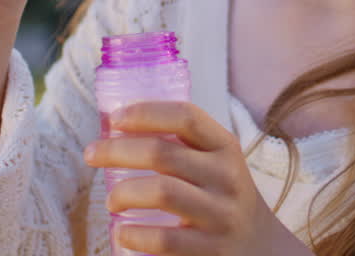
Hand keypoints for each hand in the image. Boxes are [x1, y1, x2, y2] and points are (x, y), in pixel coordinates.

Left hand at [83, 101, 311, 255]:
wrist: (263, 249)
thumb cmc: (222, 199)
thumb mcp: (217, 165)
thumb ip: (183, 147)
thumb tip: (119, 131)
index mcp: (225, 148)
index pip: (186, 117)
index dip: (146, 112)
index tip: (114, 119)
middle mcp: (226, 177)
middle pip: (162, 154)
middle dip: (116, 151)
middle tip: (92, 155)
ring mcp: (220, 215)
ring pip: (161, 193)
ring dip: (123, 194)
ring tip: (110, 201)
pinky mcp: (211, 250)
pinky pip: (165, 240)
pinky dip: (135, 235)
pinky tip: (123, 233)